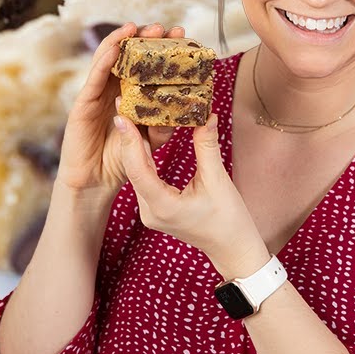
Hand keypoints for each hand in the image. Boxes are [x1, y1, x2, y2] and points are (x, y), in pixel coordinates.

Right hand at [55, 22, 184, 197]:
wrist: (94, 183)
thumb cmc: (119, 161)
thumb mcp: (148, 143)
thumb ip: (160, 127)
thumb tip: (181, 111)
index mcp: (127, 95)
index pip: (144, 66)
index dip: (159, 50)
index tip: (180, 37)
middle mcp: (110, 90)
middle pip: (126, 58)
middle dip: (143, 40)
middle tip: (163, 28)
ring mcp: (95, 95)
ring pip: (107, 61)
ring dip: (120, 42)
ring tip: (135, 28)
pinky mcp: (82, 103)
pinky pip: (94, 78)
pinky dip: (103, 61)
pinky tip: (114, 48)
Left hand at [115, 110, 269, 277]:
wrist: (232, 249)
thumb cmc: (230, 220)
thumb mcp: (218, 181)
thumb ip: (206, 146)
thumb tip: (204, 114)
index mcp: (162, 207)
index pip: (138, 169)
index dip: (129, 140)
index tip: (122, 115)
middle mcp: (149, 211)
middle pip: (134, 168)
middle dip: (129, 136)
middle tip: (123, 104)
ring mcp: (150, 211)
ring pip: (137, 172)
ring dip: (134, 145)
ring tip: (129, 114)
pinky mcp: (154, 208)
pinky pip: (144, 178)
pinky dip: (143, 157)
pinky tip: (141, 135)